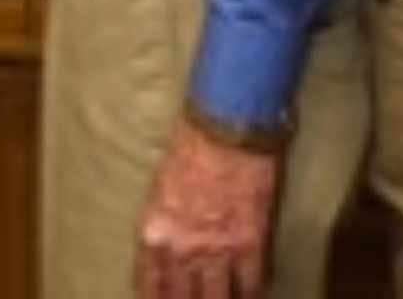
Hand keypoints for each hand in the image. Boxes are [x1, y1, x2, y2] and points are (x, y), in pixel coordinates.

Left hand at [137, 115, 280, 297]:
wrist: (228, 121)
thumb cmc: (192, 140)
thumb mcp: (161, 184)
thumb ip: (165, 221)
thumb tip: (173, 244)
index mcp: (154, 234)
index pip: (149, 287)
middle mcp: (181, 251)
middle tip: (198, 298)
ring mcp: (218, 251)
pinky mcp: (250, 244)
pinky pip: (251, 284)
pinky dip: (252, 294)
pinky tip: (253, 295)